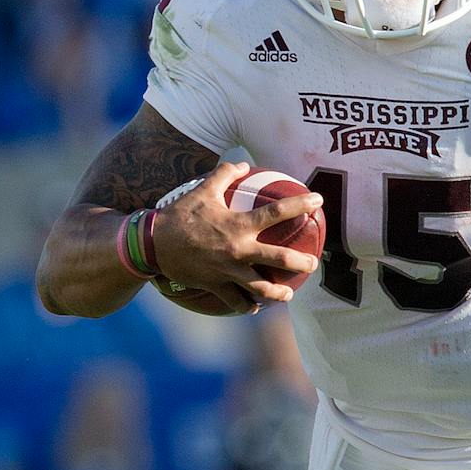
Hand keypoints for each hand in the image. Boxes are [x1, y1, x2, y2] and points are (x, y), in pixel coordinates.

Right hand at [148, 161, 321, 310]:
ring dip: (278, 294)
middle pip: (279, 259)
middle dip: (300, 263)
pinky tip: (255, 307)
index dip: (300, 205)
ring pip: (261, 289)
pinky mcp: (216, 286)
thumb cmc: (178, 215)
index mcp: (238, 225)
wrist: (151, 244)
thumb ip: (223, 175)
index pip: (276, 213)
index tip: (318, 201)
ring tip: (287, 295)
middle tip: (313, 264)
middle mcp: (237, 250)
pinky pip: (236, 301)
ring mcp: (228, 271)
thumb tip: (241, 163)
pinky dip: (247, 306)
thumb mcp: (201, 190)